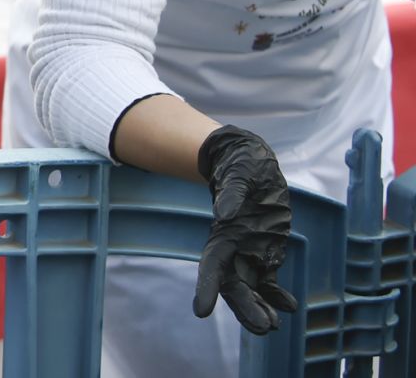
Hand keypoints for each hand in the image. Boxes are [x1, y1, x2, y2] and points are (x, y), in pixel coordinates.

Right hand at [193, 125, 297, 333]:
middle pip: (235, 285)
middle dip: (245, 307)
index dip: (206, 288)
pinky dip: (277, 296)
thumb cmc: (241, 165)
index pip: (212, 267)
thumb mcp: (239, 174)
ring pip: (253, 288)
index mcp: (223, 233)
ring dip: (261, 307)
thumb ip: (233, 193)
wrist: (252, 163)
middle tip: (264, 328)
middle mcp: (235, 248)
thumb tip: (227, 213)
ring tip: (273, 326)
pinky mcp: (268, 251)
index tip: (201, 311)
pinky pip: (270, 280)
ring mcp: (252, 252)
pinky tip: (289, 307)